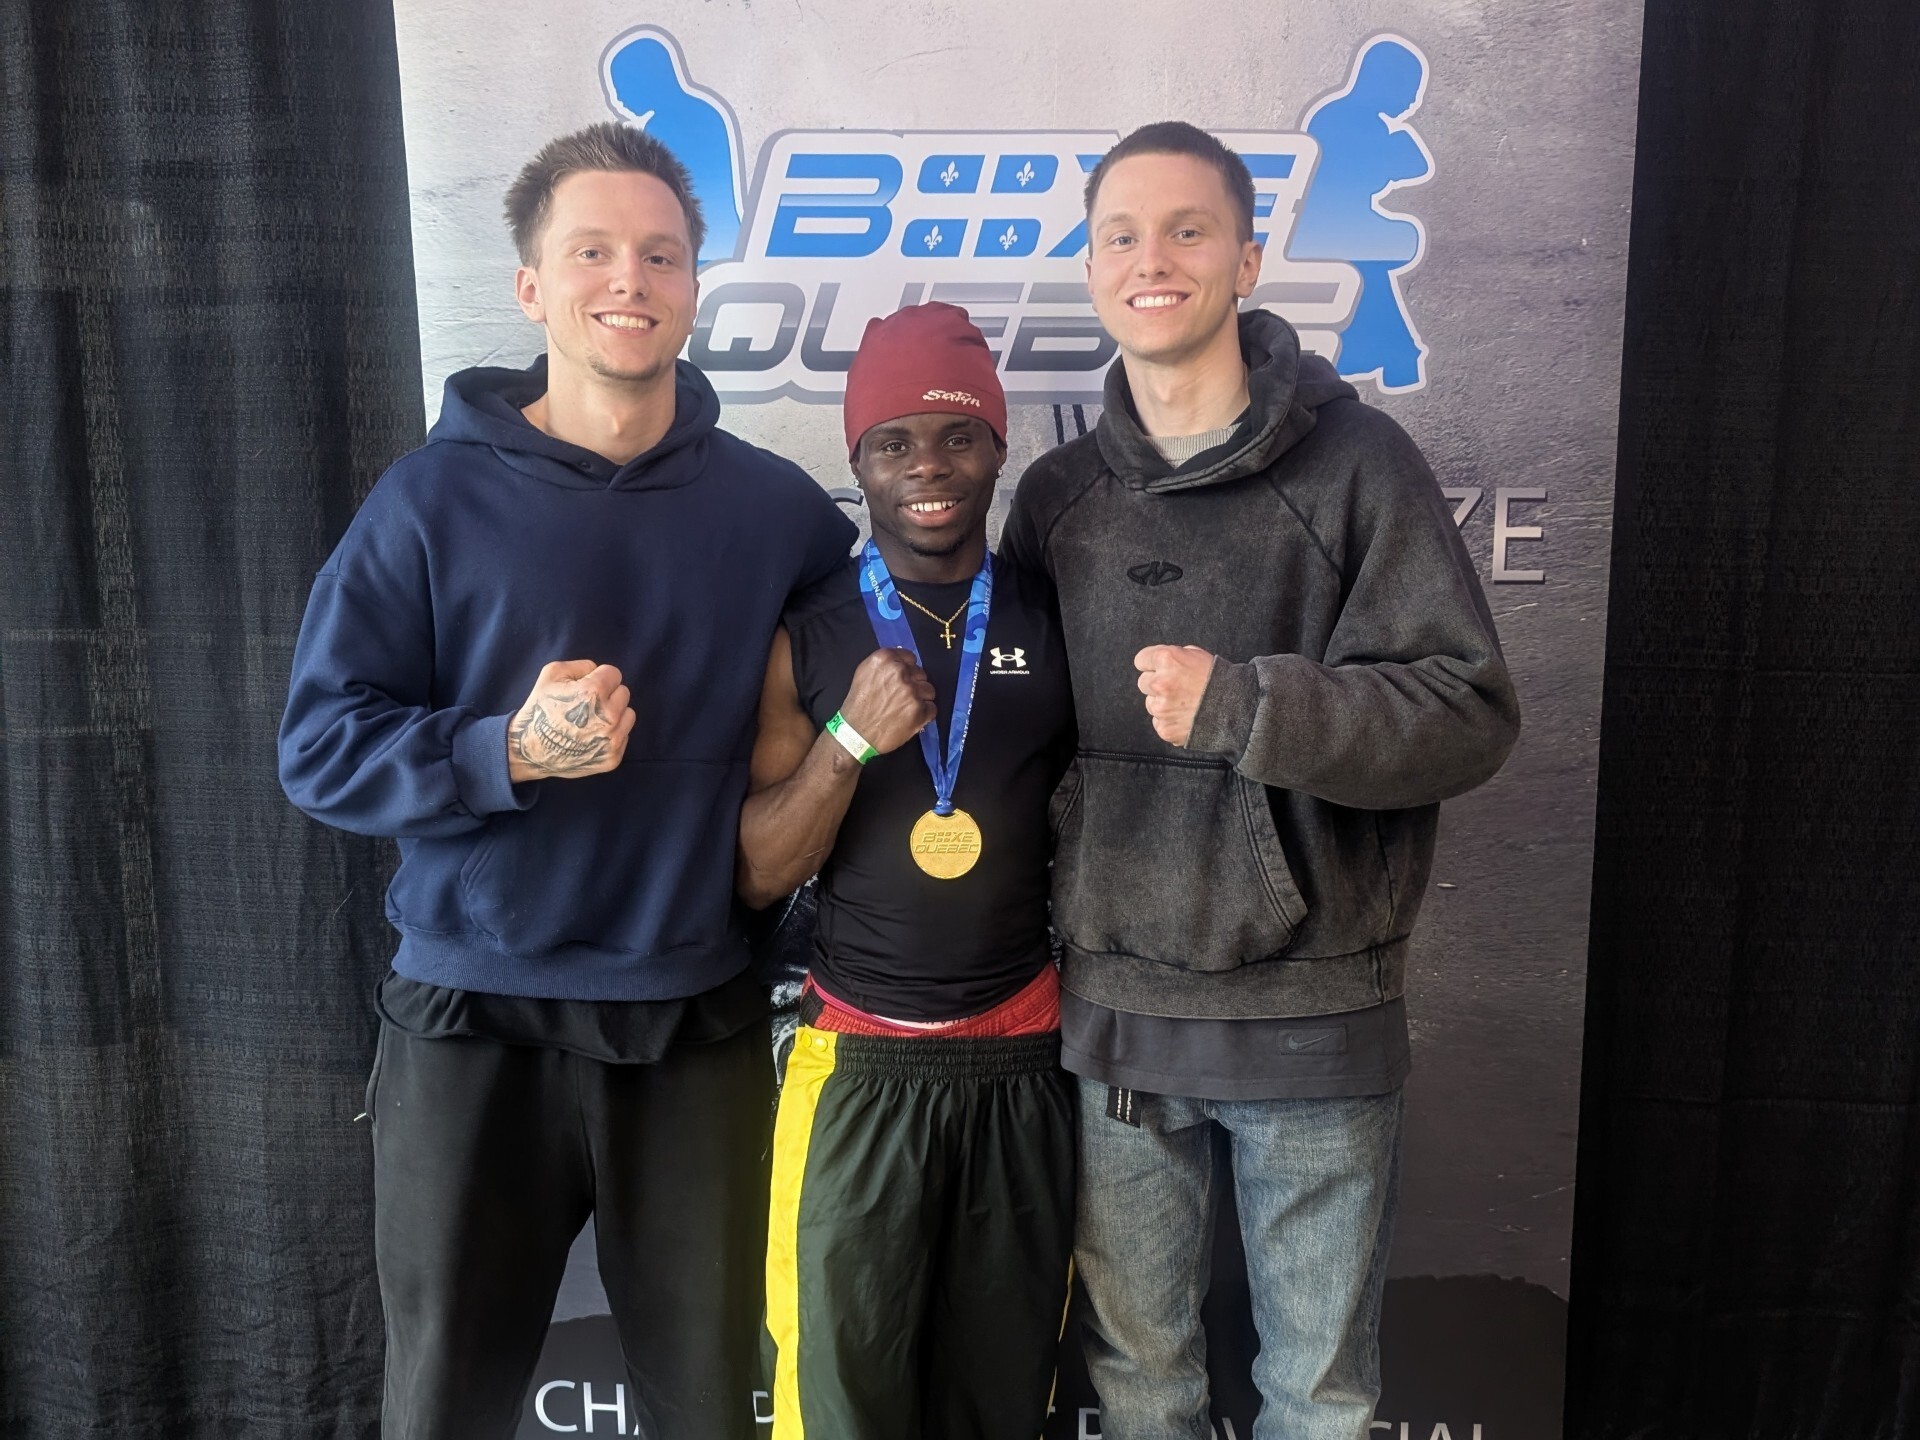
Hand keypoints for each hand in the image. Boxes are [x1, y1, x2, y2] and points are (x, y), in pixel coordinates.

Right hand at [506, 660, 635, 781]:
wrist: (531, 751)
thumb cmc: (540, 709)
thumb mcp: (551, 673)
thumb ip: (581, 665)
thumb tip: (599, 671)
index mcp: (594, 693)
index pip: (614, 674)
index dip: (598, 677)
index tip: (586, 687)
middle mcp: (608, 717)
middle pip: (624, 693)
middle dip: (608, 695)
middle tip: (587, 705)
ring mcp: (612, 740)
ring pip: (629, 715)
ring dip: (614, 714)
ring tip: (592, 720)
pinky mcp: (613, 758)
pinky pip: (624, 736)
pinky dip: (612, 734)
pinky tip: (592, 736)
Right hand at [839, 648, 936, 755]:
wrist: (856, 734)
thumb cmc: (858, 705)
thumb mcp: (864, 674)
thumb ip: (885, 665)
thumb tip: (904, 662)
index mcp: (884, 659)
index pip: (910, 657)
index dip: (907, 670)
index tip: (902, 680)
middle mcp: (899, 672)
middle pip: (921, 674)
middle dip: (914, 685)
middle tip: (900, 698)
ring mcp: (911, 691)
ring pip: (929, 690)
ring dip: (920, 700)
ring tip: (904, 709)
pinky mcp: (919, 709)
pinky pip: (932, 708)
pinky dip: (924, 715)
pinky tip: (909, 718)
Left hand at [1134, 644, 1215, 746]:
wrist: (1237, 709)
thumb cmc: (1219, 679)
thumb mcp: (1196, 655)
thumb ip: (1174, 656)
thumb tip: (1158, 663)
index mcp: (1167, 660)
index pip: (1141, 660)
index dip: (1151, 664)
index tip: (1158, 669)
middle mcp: (1160, 683)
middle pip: (1143, 682)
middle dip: (1156, 683)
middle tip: (1176, 687)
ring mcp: (1161, 708)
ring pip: (1150, 704)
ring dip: (1162, 703)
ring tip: (1185, 703)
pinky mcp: (1165, 728)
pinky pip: (1158, 722)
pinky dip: (1169, 721)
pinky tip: (1186, 716)